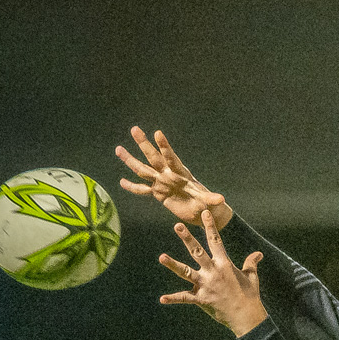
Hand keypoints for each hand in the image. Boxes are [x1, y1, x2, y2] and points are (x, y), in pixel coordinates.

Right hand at [115, 126, 233, 227]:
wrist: (201, 210)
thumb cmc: (206, 204)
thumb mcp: (208, 202)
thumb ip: (211, 199)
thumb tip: (221, 200)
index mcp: (180, 173)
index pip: (171, 158)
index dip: (164, 146)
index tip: (157, 133)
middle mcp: (168, 174)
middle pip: (153, 157)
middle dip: (144, 144)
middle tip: (134, 129)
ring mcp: (161, 182)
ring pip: (143, 170)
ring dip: (130, 160)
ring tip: (118, 149)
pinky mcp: (157, 193)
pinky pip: (142, 189)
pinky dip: (133, 187)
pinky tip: (122, 182)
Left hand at [159, 209, 267, 335]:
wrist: (247, 317)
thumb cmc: (250, 296)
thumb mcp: (251, 277)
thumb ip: (251, 263)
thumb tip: (258, 254)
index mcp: (224, 264)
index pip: (216, 241)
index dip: (210, 226)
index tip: (205, 213)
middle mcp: (213, 272)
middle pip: (197, 251)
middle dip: (187, 238)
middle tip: (177, 225)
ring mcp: (205, 285)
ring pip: (186, 272)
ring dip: (173, 264)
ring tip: (161, 257)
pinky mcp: (201, 299)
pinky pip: (184, 298)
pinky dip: (173, 299)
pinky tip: (162, 299)